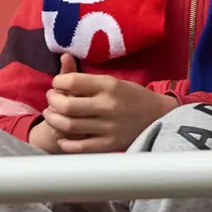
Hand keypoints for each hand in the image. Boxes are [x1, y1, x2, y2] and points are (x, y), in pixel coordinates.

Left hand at [41, 54, 178, 153]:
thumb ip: (87, 79)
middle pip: (66, 105)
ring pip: (69, 126)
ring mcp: (109, 127)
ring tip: (52, 114)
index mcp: (110, 85)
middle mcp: (108, 105)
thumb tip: (62, 64)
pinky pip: (80, 146)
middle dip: (52, 101)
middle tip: (51, 99)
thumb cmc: (133, 96)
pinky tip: (63, 137)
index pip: (72, 81)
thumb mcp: (114, 81)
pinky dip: (66, 142)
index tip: (57, 84)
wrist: (159, 116)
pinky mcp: (110, 144)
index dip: (58, 82)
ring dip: (54, 120)